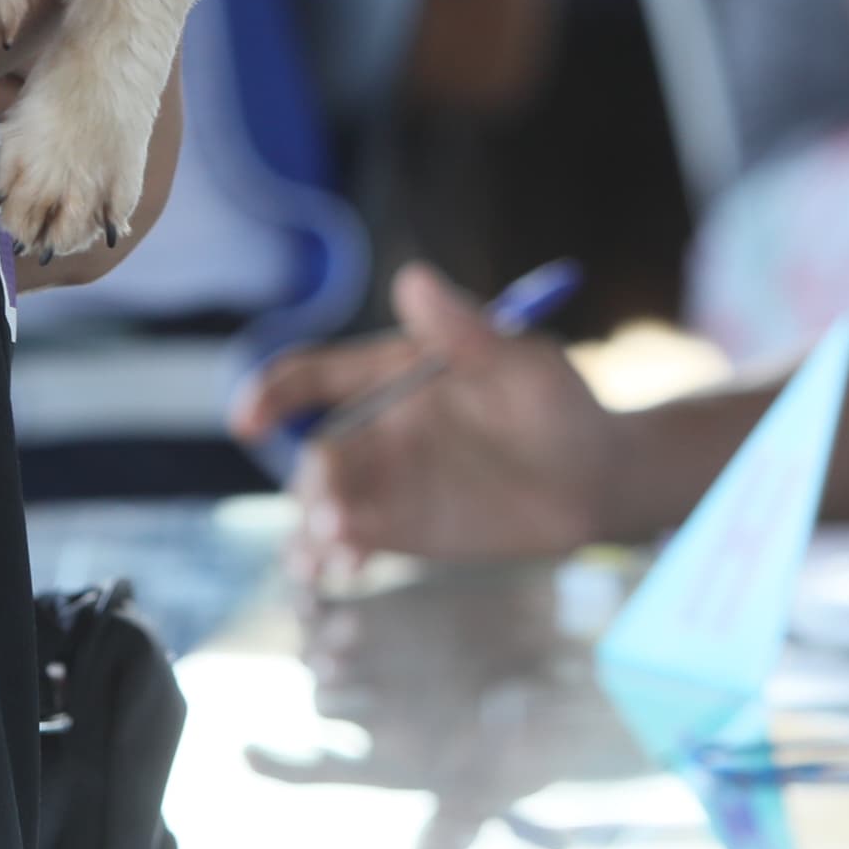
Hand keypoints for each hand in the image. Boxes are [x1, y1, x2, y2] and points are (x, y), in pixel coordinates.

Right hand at [230, 265, 632, 576]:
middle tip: (333, 513)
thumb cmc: (562, 405)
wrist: (598, 481)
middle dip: (314, 482)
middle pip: (321, 452)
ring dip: (315, 525)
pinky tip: (346, 569)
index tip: (250, 418)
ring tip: (328, 551)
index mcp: (394, 373)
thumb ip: (465, 330)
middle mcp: (381, 427)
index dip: (274, 390)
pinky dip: (339, 554)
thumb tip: (413, 278)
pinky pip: (354, 541)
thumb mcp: (522, 361)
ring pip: (326, 502)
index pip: (317, 374)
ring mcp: (390, 482)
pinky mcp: (405, 530)